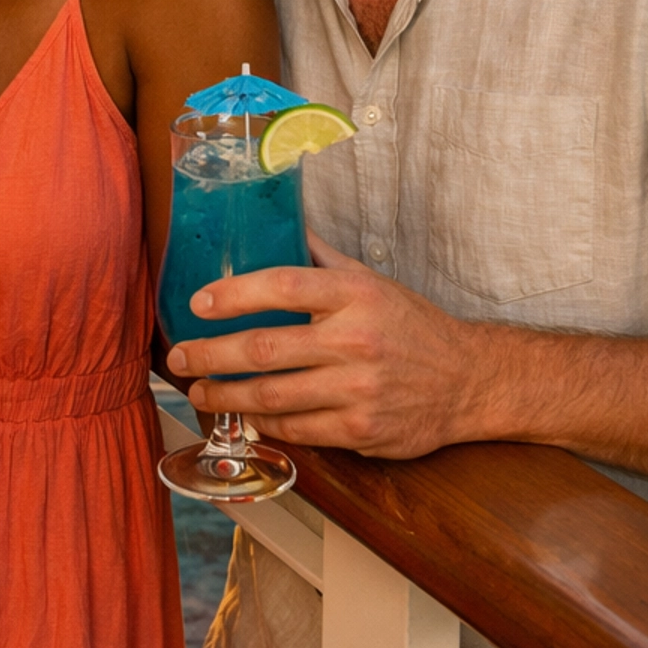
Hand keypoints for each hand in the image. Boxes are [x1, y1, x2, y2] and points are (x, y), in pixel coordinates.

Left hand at [166, 233, 483, 458]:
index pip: (282, 285)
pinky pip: (296, 428)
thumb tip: (277, 218)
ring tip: (199, 390)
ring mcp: (358, 389)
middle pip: (263, 348)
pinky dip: (263, 422)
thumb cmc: (412, 326)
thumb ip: (322, 258)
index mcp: (355, 295)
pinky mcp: (360, 429)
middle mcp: (355, 340)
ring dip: (225, 395)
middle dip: (210, 354)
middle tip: (180, 356)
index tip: (199, 302)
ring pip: (271, 395)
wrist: (468, 380)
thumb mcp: (372, 281)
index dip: (233, 294)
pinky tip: (244, 414)